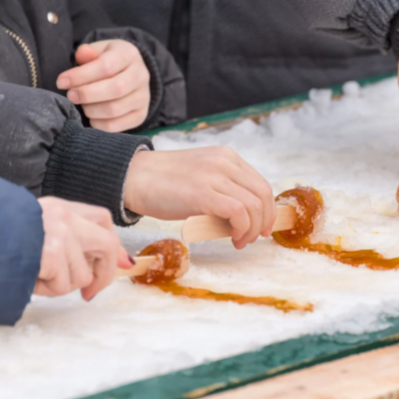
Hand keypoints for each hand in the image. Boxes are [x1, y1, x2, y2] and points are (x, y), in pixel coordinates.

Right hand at [36, 198, 132, 300]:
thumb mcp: (31, 228)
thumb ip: (67, 239)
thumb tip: (116, 262)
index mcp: (57, 207)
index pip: (101, 219)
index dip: (115, 244)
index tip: (123, 264)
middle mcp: (63, 215)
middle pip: (107, 245)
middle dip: (104, 274)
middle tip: (88, 294)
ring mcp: (60, 232)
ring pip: (82, 275)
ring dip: (59, 286)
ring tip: (35, 277)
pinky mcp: (51, 252)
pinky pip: (61, 285)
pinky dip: (43, 290)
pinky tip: (27, 279)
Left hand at [57, 40, 150, 132]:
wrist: (130, 73)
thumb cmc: (108, 61)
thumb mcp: (98, 50)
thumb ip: (88, 53)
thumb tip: (82, 54)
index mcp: (129, 55)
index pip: (106, 67)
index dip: (81, 76)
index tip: (61, 82)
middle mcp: (141, 76)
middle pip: (115, 89)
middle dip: (87, 94)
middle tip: (70, 96)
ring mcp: (144, 98)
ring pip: (115, 109)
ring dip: (91, 109)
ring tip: (82, 105)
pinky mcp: (140, 115)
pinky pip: (117, 126)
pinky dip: (99, 124)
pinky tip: (91, 116)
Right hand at [123, 148, 276, 249]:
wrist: (132, 177)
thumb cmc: (163, 184)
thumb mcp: (202, 179)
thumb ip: (224, 191)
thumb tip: (244, 220)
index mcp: (227, 157)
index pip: (260, 184)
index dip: (267, 209)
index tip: (262, 226)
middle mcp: (225, 163)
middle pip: (263, 194)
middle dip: (265, 220)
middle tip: (255, 237)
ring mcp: (215, 176)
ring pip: (254, 205)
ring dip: (252, 229)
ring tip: (240, 241)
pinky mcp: (204, 193)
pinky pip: (239, 212)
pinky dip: (242, 229)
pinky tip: (232, 237)